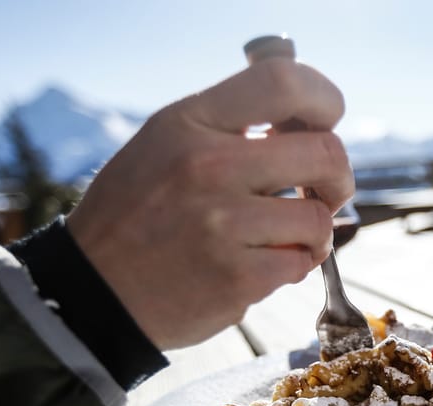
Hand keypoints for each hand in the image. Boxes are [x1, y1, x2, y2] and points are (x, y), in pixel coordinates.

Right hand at [66, 56, 352, 349]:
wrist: (94, 294)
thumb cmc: (138, 216)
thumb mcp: (164, 144)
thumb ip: (229, 127)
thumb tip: (307, 123)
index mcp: (190, 124)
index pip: (284, 83)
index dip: (324, 100)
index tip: (325, 123)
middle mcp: (207, 166)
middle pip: (325, 152)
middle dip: (338, 177)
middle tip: (323, 192)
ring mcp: (223, 224)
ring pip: (319, 218)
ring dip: (313, 233)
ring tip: (281, 238)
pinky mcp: (237, 277)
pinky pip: (301, 263)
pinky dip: (292, 266)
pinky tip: (262, 266)